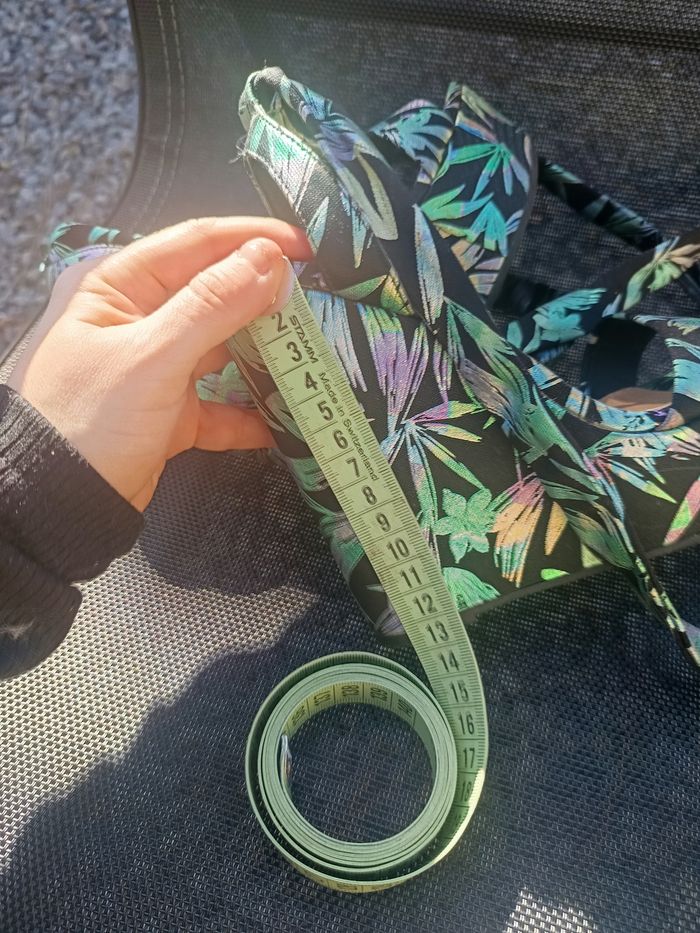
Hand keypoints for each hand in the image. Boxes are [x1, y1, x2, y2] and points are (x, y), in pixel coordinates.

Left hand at [9, 217, 311, 510]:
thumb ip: (212, 306)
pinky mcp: (171, 412)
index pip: (197, 244)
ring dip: (264, 358)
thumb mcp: (151, 357)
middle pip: (217, 295)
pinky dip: (250, 415)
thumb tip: (268, 259)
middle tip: (315, 309)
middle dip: (266, 302)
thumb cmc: (85, 421)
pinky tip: (282, 422)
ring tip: (308, 359)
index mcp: (120, 285)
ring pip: (225, 349)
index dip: (254, 239)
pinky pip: (221, 406)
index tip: (306, 250)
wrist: (57, 504)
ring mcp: (157, 366)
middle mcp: (139, 318)